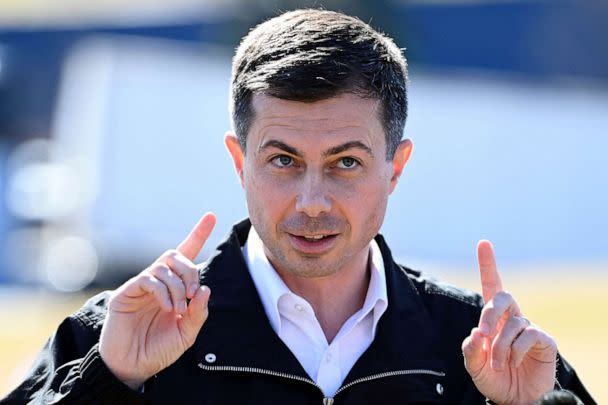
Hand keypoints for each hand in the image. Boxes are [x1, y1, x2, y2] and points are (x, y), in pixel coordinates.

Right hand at [99, 213, 215, 389]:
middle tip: (192, 295)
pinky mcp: (126, 293)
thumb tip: (204, 289)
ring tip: (178, 309)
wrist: (132, 367)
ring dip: (178, 286)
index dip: (198, 233)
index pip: (187, 254)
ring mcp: (141, 286)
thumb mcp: (186, 334)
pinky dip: (163, 291)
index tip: (212, 215)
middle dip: (190, 271)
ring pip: (164, 265)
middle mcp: (158, 282)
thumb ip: (198, 313)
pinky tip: (167, 307)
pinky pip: (148, 279)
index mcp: (174, 288)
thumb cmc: (158, 350)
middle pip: (176, 255)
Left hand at [462, 240, 556, 404]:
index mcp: (493, 318)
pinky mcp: (544, 341)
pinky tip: (513, 362)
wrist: (516, 400)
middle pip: (503, 296)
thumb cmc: (494, 378)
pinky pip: (529, 335)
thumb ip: (471, 351)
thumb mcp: (475, 367)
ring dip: (500, 346)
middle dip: (490, 312)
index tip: (483, 243)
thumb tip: (475, 334)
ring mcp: (529, 327)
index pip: (490, 285)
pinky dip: (516, 350)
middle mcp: (511, 317)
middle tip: (483, 334)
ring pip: (513, 323)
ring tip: (498, 364)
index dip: (488, 264)